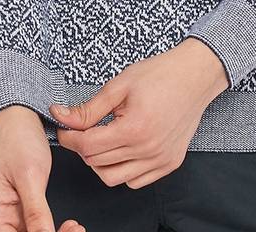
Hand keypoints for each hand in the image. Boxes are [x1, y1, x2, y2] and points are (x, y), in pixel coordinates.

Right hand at [0, 104, 86, 231]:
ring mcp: (10, 209)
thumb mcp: (30, 174)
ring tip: (75, 227)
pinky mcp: (21, 203)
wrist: (19, 114)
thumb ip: (36, 211)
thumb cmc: (18, 137)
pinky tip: (67, 224)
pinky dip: (50, 226)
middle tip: (75, 230)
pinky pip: (35, 224)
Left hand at [48, 38, 228, 188]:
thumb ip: (89, 108)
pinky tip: (122, 149)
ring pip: (114, 178)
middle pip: (97, 163)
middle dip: (82, 147)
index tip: (64, 128)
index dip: (69, 137)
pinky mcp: (170, 164)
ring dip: (100, 163)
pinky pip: (136, 181)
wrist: (195, 76)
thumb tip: (61, 116)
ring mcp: (160, 160)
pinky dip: (123, 170)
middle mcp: (148, 150)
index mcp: (134, 128)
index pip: (88, 146)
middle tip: (82, 129)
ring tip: (102, 140)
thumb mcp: (119, 85)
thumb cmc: (159, 74)